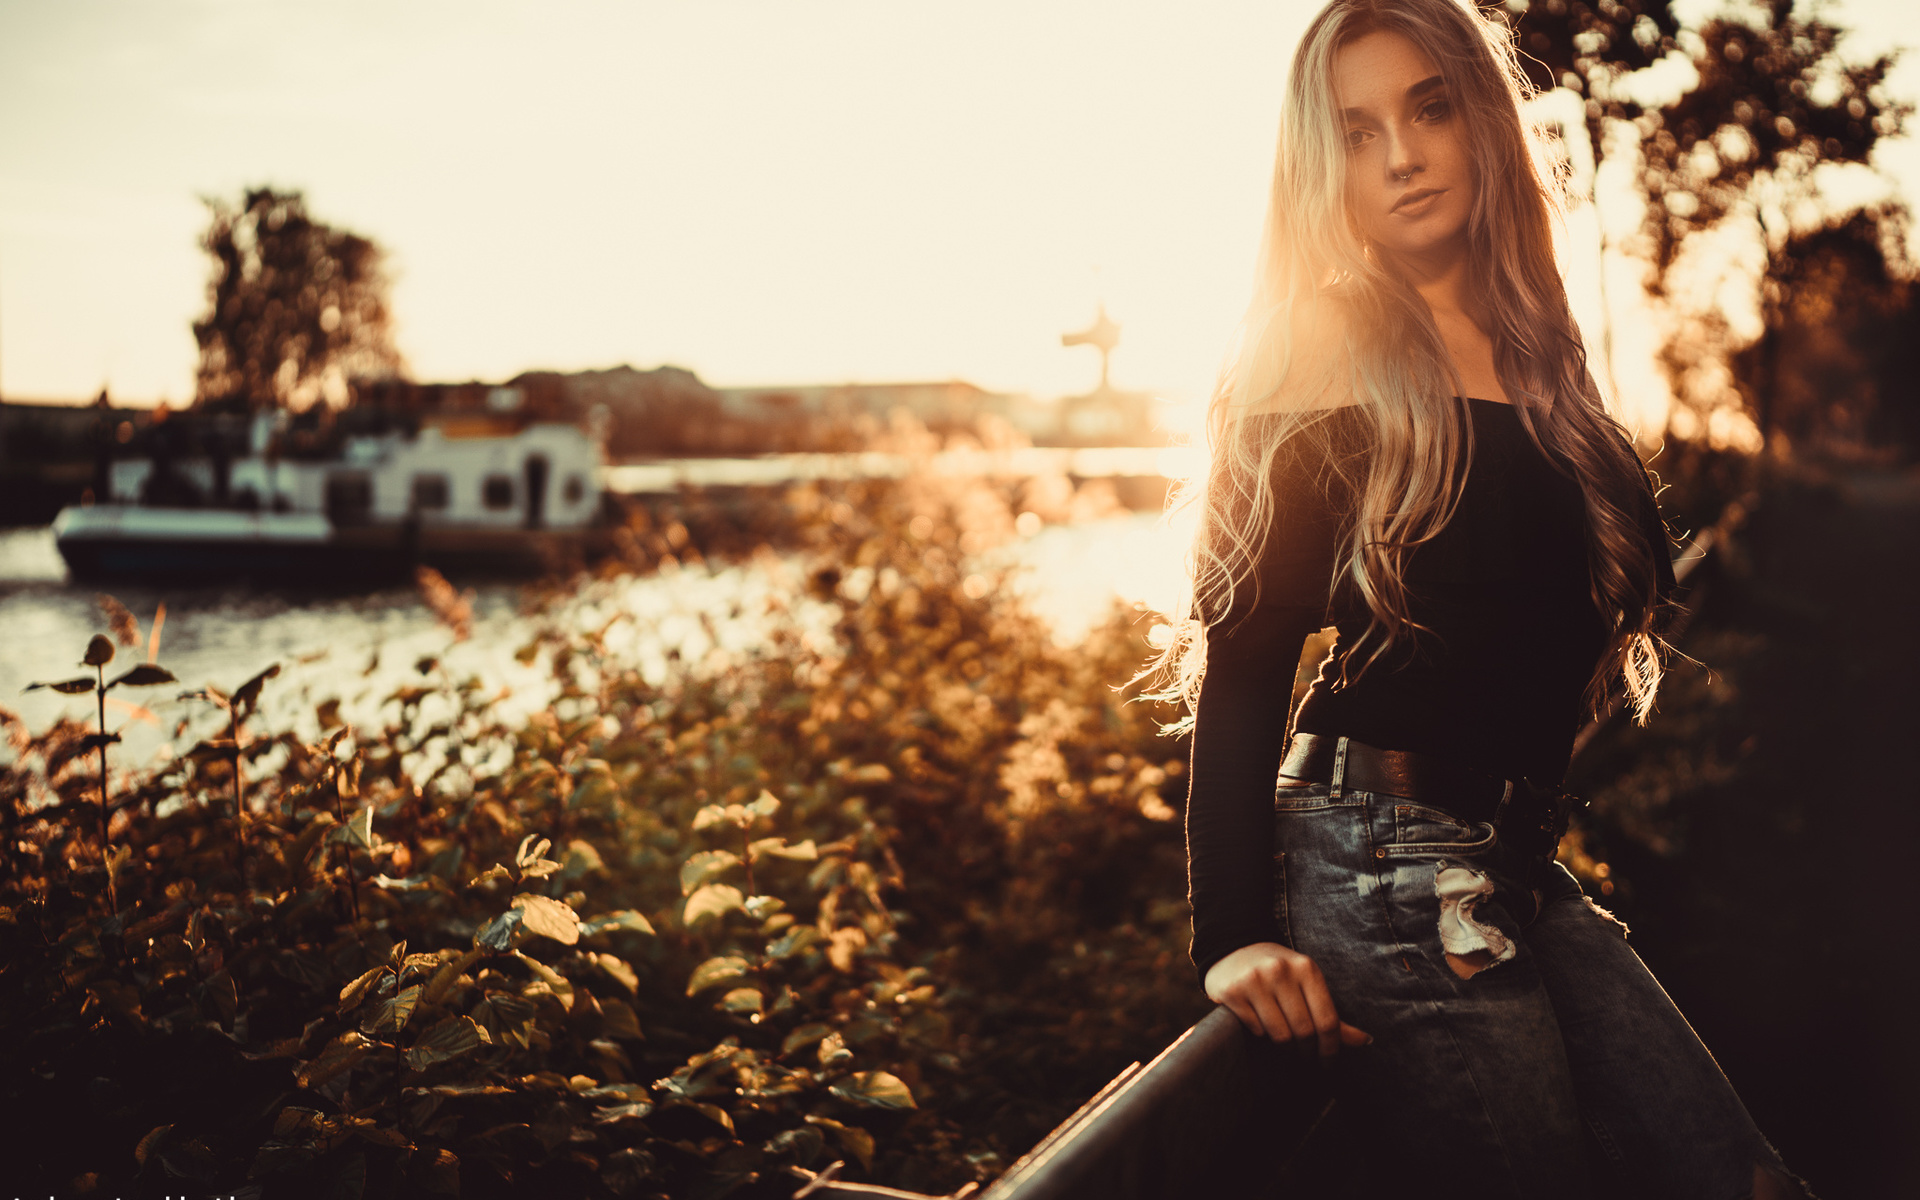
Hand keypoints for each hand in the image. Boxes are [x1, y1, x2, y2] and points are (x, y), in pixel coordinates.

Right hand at [1205, 941, 1371, 1057]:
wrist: (1234, 950)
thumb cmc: (1279, 973)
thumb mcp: (1307, 984)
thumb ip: (1332, 1015)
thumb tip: (1365, 1041)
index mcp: (1306, 968)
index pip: (1327, 1021)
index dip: (1331, 1049)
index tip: (1328, 1063)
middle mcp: (1280, 970)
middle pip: (1305, 1031)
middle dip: (1307, 1052)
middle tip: (1306, 1057)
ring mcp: (1254, 980)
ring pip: (1280, 1035)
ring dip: (1286, 1048)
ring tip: (1286, 1045)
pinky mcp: (1233, 991)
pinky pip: (1256, 1030)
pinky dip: (1261, 1035)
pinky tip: (1261, 1026)